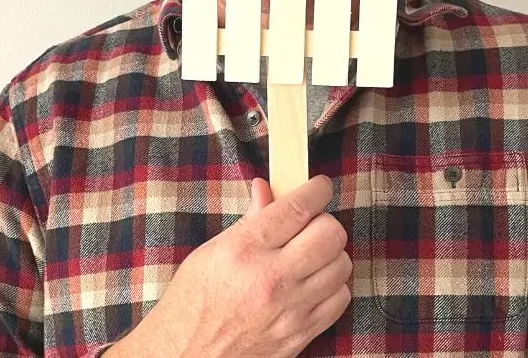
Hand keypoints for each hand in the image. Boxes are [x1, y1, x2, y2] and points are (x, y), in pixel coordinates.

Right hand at [110, 175, 351, 357]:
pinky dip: (332, 286)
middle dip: (325, 221)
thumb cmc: (192, 303)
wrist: (186, 357)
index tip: (320, 186)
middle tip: (310, 224)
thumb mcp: (210, 252)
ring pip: (341, 264)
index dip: (317, 189)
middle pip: (330, 233)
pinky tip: (312, 283)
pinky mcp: (301, 335)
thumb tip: (266, 188)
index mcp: (244, 250)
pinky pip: (340, 298)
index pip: (298, 208)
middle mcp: (271, 279)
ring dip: (330, 254)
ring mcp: (290, 310)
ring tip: (309, 255)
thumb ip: (248, 220)